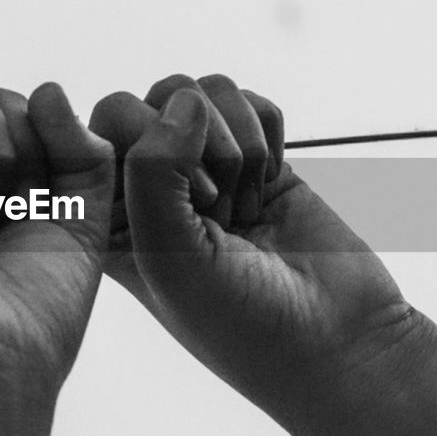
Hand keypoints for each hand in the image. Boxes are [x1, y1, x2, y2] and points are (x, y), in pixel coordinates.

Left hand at [90, 74, 413, 414]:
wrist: (336, 342)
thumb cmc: (241, 320)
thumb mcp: (172, 256)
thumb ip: (153, 172)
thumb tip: (185, 100)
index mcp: (109, 215)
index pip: (100, 126)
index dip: (145, 140)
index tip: (192, 201)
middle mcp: (151, 187)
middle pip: (155, 98)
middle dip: (200, 143)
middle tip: (223, 208)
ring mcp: (207, 169)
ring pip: (205, 94)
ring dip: (238, 143)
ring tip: (247, 205)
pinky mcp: (258, 160)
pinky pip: (253, 103)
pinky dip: (269, 136)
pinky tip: (272, 185)